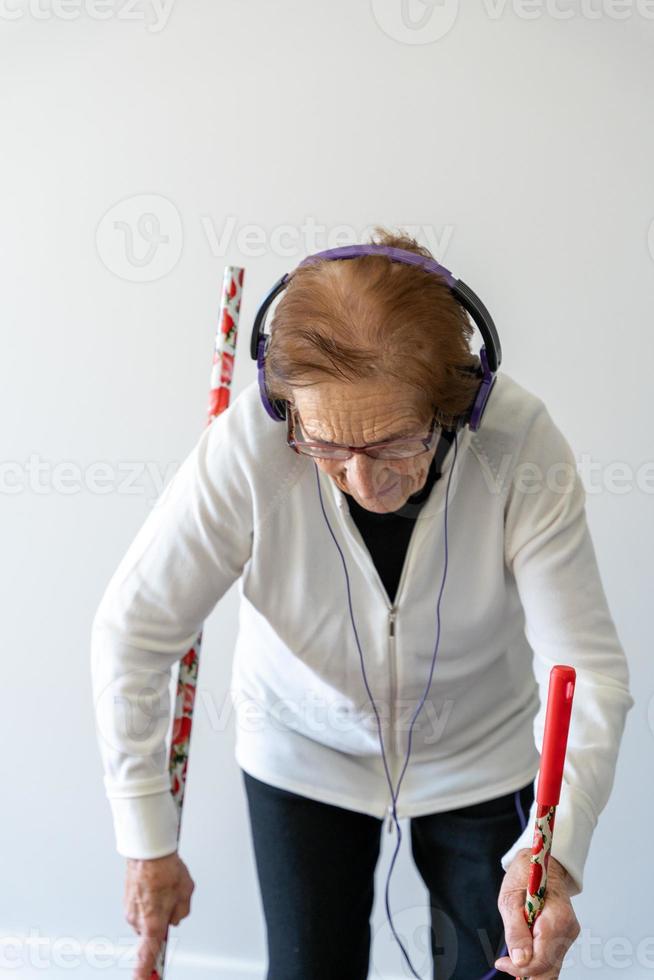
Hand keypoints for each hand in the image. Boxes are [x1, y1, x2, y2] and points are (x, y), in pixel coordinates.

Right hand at [124, 851, 194, 979]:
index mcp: (153, 924)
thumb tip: (175, 917)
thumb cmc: (164, 869)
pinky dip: (150, 899)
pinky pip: (141, 906)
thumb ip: (181, 912)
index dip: (145, 972)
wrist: (147, 850)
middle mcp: (138, 920)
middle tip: (172, 900)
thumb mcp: (185, 892)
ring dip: (156, 907)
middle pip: (152, 932)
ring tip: (164, 887)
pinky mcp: (127, 900)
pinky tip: (157, 884)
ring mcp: (130, 910)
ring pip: (147, 918)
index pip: (147, 956)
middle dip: (163, 920)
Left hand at [494, 847, 579, 977]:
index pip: (541, 959)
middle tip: (505, 962)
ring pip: (551, 966)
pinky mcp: (566, 936)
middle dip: (526, 971)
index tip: (501, 962)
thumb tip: (519, 960)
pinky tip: (525, 945)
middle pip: (549, 969)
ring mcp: (569, 934)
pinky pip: (552, 957)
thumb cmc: (525, 876)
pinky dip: (537, 958)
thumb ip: (515, 930)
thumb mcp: (510, 899)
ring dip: (531, 963)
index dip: (520, 967)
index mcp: (556, 918)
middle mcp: (568, 929)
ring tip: (515, 945)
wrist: (542, 863)